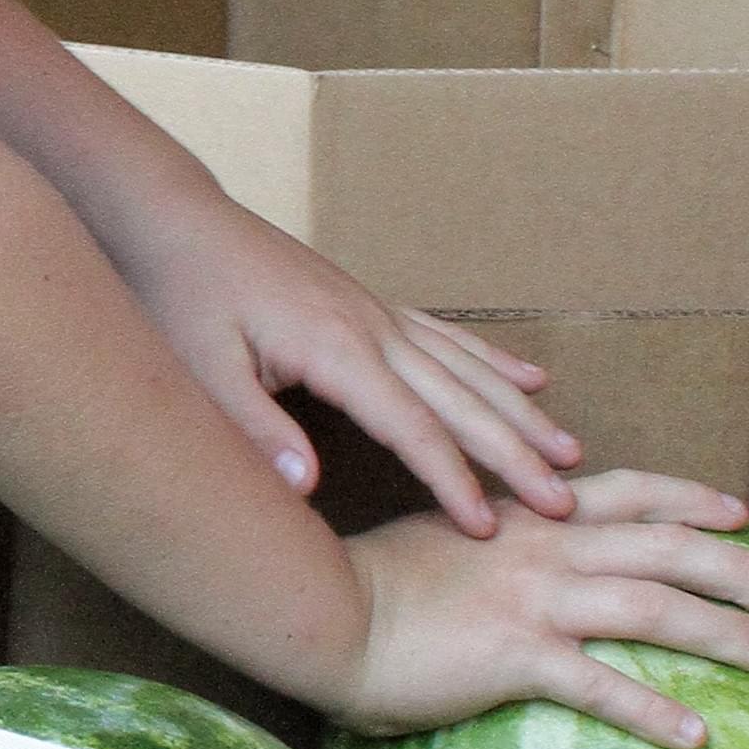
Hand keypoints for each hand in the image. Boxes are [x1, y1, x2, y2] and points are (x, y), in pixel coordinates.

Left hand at [116, 196, 580, 530]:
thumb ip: (252, 428)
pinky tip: (531, 379)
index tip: (488, 530)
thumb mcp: (198, 367)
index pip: (412, 428)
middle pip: (460, 401)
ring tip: (574, 453)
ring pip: (467, 368)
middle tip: (566, 504)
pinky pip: (446, 336)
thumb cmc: (179, 293)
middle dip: (517, 455)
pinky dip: (493, 361)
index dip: (453, 482)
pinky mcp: (367, 303)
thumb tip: (304, 490)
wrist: (173, 218)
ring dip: (521, 412)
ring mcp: (375, 312)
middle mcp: (371, 328)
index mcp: (336, 350)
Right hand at [333, 469, 748, 745]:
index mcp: (527, 516)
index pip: (630, 493)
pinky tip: (694, 735)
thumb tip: (517, 565)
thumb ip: (494, 546)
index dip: (693, 501)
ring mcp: (532, 600)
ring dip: (724, 633)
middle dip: (742, 571)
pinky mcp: (515, 655)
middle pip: (667, 548)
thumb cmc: (371, 583)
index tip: (743, 514)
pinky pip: (601, 686)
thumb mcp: (442, 540)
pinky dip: (654, 711)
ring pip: (655, 607)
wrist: (323, 610)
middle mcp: (543, 548)